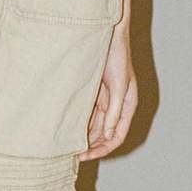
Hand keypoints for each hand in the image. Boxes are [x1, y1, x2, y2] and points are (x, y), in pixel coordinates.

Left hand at [78, 28, 135, 158]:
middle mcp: (116, 106)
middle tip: (71, 155)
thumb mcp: (118, 85)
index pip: (115, 136)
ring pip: (92, 125)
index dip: (102, 149)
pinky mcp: (92, 92)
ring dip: (82, 135)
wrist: (106, 34)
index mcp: (127, 106)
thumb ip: (114, 110)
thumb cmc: (117, 56)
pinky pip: (85, 112)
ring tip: (65, 145)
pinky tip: (64, 128)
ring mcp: (103, 100)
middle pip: (103, 134)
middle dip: (90, 145)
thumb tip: (108, 134)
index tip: (85, 156)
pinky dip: (76, 122)